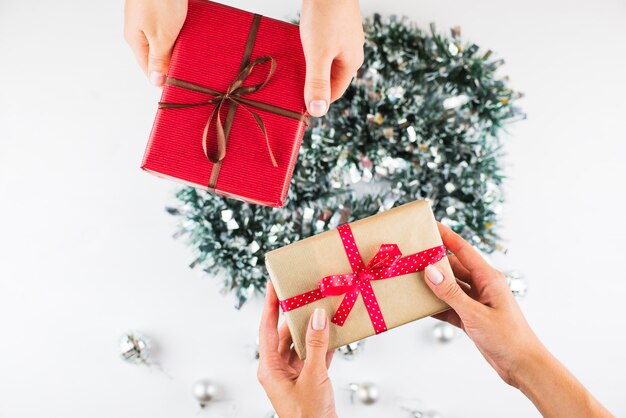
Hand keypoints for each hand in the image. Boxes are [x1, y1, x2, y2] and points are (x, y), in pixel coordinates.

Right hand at [124, 0, 186, 85]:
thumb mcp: (160, 36)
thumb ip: (159, 59)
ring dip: (180, 48)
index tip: (180, 88)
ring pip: (166, 42)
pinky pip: (171, 28)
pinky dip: (182, 33)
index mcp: (136, 40)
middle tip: (192, 72)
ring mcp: (149, 19)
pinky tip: (192, 35)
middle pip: (158, 57)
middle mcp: (140, 30)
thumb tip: (155, 82)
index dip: (164, 81)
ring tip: (194, 54)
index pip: (148, 71)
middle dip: (174, 64)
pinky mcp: (160, 10)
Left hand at [258, 283, 336, 417]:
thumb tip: (317, 317)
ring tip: (321, 309)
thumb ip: (315, 345)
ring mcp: (292, 375)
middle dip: (295, 316)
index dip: (269, 305)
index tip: (273, 285)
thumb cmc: (309, 415)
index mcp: (270, 368)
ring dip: (312, 330)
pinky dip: (323, 345)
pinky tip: (334, 332)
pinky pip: (313, 356)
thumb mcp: (313, 376)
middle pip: (284, 334)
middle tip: (303, 294)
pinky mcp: (307, 380)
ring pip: (300, 344)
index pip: (266, 329)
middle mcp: (278, 370)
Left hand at [300, 0, 363, 116]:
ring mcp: (342, 38)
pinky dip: (307, 49)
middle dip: (310, 83)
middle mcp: (350, 52)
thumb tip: (318, 111)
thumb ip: (317, 82)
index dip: (316, 100)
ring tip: (290, 65)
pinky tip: (296, 45)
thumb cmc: (326, 15)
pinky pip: (320, 46)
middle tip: (289, 85)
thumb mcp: (319, 54)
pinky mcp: (333, 26)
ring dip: (307, 65)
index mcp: (351, 63)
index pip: (334, 93)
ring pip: (323, 61)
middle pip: (329, 77)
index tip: (295, 104)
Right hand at [425, 223, 611, 417]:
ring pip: (449, 287)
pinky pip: (449, 306)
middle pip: (453, 268)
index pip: (463, 250)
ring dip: (433, 285)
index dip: (447, 236)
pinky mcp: (471, 317)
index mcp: (488, 278)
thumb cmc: (508, 337)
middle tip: (412, 257)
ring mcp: (476, 302)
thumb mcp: (475, 314)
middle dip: (434, 262)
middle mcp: (482, 286)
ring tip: (411, 280)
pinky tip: (421, 306)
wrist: (522, 366)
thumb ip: (451, 292)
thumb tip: (430, 271)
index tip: (430, 226)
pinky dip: (436, 305)